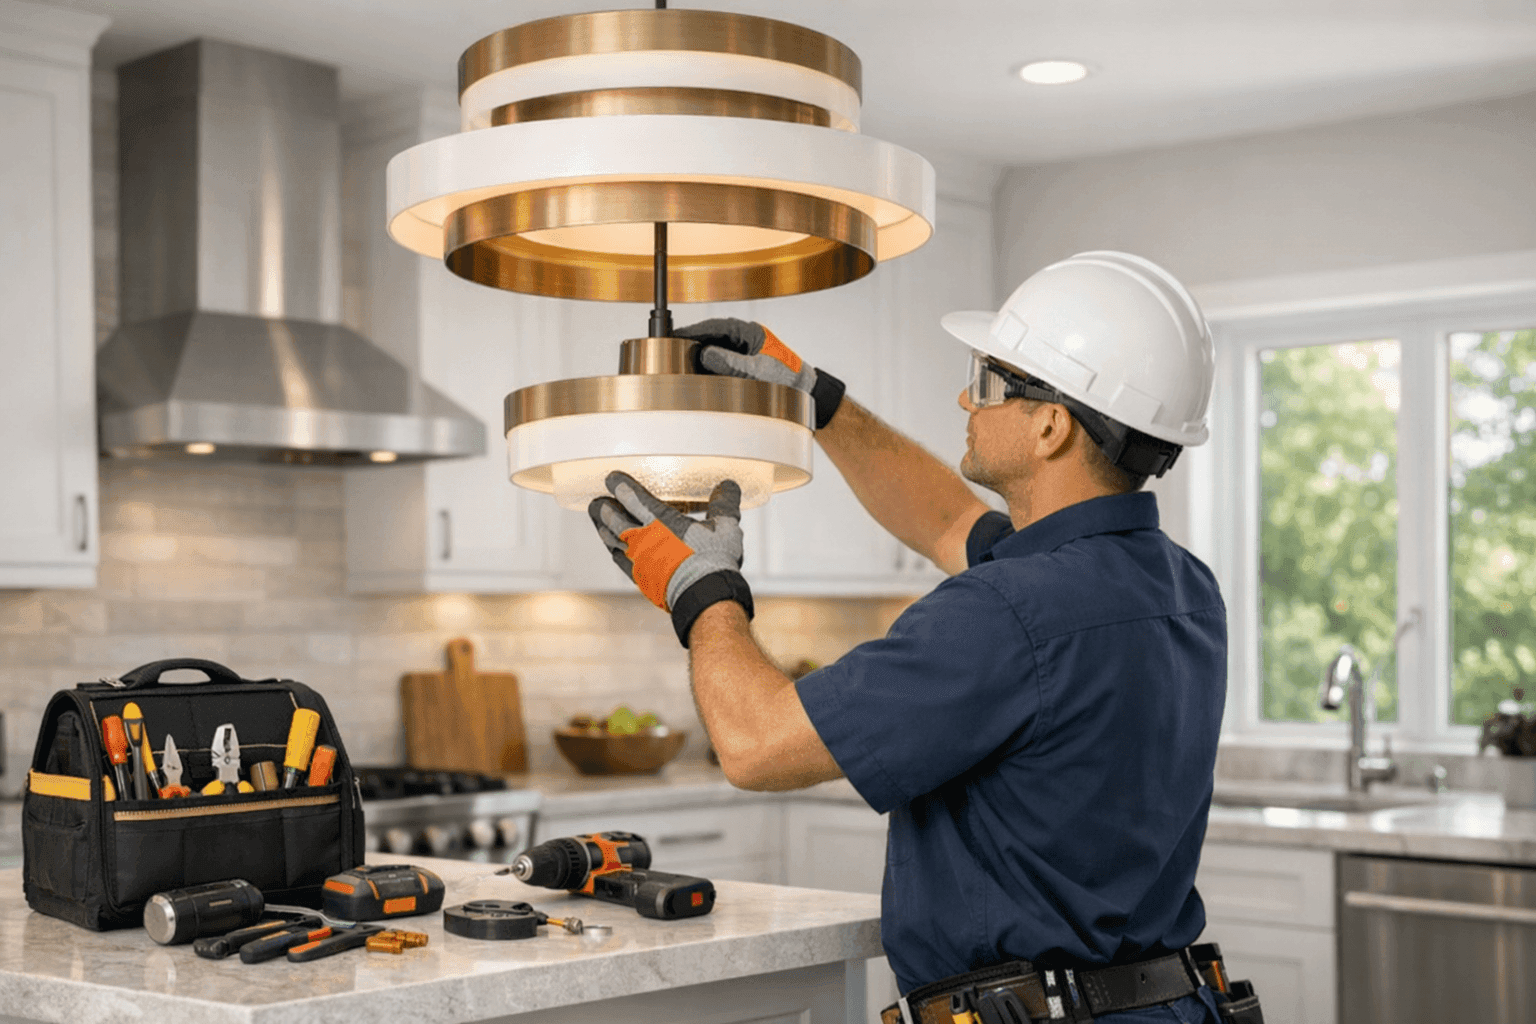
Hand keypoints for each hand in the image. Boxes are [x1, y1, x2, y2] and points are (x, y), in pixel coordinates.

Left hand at [588, 471, 754, 646]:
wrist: (705, 595)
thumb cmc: (714, 560)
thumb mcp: (725, 526)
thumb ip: (724, 503)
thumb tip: (728, 485)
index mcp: (661, 520)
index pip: (632, 497)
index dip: (619, 485)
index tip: (611, 479)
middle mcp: (643, 538)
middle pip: (613, 518)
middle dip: (603, 508)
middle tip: (598, 501)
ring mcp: (638, 560)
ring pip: (611, 540)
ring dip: (603, 528)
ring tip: (599, 521)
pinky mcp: (640, 578)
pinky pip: (619, 561)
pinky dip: (613, 551)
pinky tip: (613, 548)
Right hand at [674, 318, 845, 428]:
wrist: (806, 392)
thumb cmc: (788, 378)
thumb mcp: (757, 371)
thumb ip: (731, 363)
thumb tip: (705, 354)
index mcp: (750, 332)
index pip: (716, 327)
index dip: (694, 331)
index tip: (676, 336)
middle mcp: (745, 339)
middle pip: (712, 338)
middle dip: (693, 344)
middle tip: (672, 352)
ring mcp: (744, 352)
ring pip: (715, 351)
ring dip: (701, 358)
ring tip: (681, 364)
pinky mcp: (743, 366)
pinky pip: (721, 363)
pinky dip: (710, 368)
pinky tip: (698, 376)